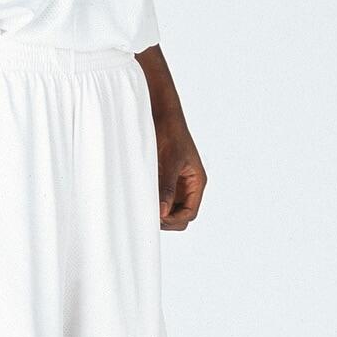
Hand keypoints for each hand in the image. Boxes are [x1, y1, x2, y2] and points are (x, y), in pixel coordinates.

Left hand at [154, 114, 205, 229]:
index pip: (189, 212)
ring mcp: (176, 184)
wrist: (161, 116)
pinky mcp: (164, 179)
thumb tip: (162, 213)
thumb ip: (167, 188)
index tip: (157, 218)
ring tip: (143, 207)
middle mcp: (188, 186)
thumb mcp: (170, 162)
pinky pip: (159, 197)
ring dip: (158, 211)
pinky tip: (141, 198)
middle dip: (167, 219)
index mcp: (196, 182)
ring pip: (169, 208)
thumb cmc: (170, 134)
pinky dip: (152, 201)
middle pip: (181, 215)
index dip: (175, 219)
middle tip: (148, 216)